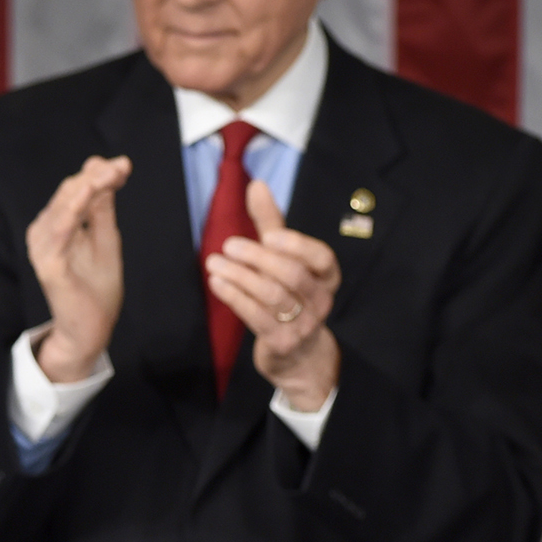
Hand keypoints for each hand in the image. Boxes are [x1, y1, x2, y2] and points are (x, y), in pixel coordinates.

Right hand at [24, 155, 132, 382]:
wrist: (91, 328)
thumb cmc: (96, 287)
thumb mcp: (105, 237)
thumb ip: (102, 207)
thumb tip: (103, 167)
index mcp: (58, 225)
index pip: (76, 189)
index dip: (99, 174)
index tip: (124, 166)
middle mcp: (46, 232)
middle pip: (69, 193)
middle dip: (96, 176)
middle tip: (121, 167)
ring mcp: (44, 248)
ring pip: (63, 206)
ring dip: (86, 187)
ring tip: (110, 174)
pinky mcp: (48, 264)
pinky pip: (58, 232)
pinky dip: (71, 210)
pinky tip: (85, 194)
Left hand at [204, 180, 341, 411]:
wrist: (297, 357)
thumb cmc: (289, 298)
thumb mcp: (283, 260)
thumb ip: (272, 225)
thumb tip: (256, 184)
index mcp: (327, 277)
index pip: (322, 257)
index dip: (297, 245)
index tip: (269, 235)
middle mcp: (320, 300)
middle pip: (290, 274)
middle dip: (258, 258)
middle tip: (228, 245)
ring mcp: (303, 324)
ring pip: (271, 295)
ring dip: (239, 276)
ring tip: (214, 263)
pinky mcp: (281, 342)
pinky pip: (256, 316)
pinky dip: (235, 297)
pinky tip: (217, 283)